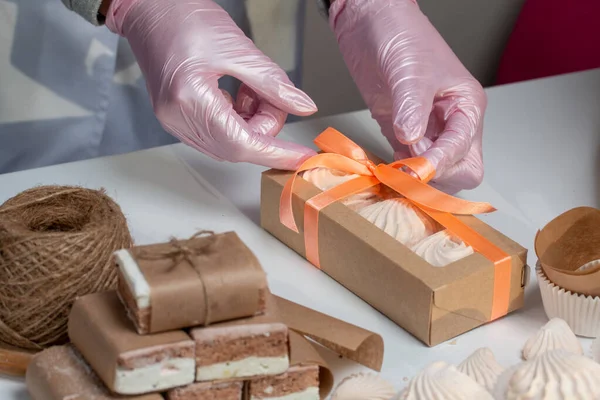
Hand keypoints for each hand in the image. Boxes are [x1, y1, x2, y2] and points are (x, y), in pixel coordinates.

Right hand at [105, 0, 316, 169]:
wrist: (151, 9)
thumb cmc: (183, 18)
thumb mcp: (237, 48)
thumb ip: (272, 82)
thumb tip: (302, 106)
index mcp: (189, 99)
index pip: (241, 144)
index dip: (275, 153)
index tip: (301, 157)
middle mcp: (178, 118)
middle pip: (236, 147)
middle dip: (264, 127)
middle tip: (273, 97)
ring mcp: (175, 120)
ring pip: (229, 142)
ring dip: (252, 122)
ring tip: (251, 87)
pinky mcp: (178, 117)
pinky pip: (217, 133)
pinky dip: (237, 119)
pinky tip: (238, 93)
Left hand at [330, 0, 486, 192]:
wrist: (371, 22)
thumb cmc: (401, 34)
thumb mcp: (410, 71)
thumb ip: (412, 107)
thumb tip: (412, 139)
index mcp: (466, 105)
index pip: (463, 149)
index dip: (440, 162)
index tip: (416, 169)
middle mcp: (450, 121)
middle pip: (459, 168)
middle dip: (436, 175)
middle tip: (407, 172)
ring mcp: (426, 128)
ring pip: (433, 170)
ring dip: (415, 176)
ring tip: (393, 171)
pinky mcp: (401, 131)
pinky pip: (406, 161)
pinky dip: (398, 169)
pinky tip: (386, 166)